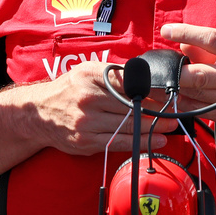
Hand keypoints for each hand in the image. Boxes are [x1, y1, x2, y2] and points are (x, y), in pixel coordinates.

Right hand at [36, 61, 175, 156]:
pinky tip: (155, 141)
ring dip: (154, 127)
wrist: (38, 113)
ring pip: (128, 125)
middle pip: (132, 105)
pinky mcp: (87, 141)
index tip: (171, 93)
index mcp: (91, 76)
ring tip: (171, 127)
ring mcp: (87, 122)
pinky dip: (140, 142)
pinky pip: (118, 142)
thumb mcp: (87, 72)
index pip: (130, 82)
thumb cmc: (68, 89)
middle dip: (158, 110)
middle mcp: (89, 98)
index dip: (153, 89)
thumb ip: (113, 74)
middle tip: (177, 112)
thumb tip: (145, 76)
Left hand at [160, 23, 215, 131]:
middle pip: (199, 75)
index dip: (187, 33)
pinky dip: (180, 104)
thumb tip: (183, 47)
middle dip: (174, 73)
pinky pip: (198, 111)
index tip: (167, 31)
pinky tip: (167, 98)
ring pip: (195, 95)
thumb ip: (215, 49)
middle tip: (154, 67)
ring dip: (170, 90)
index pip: (212, 40)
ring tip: (151, 82)